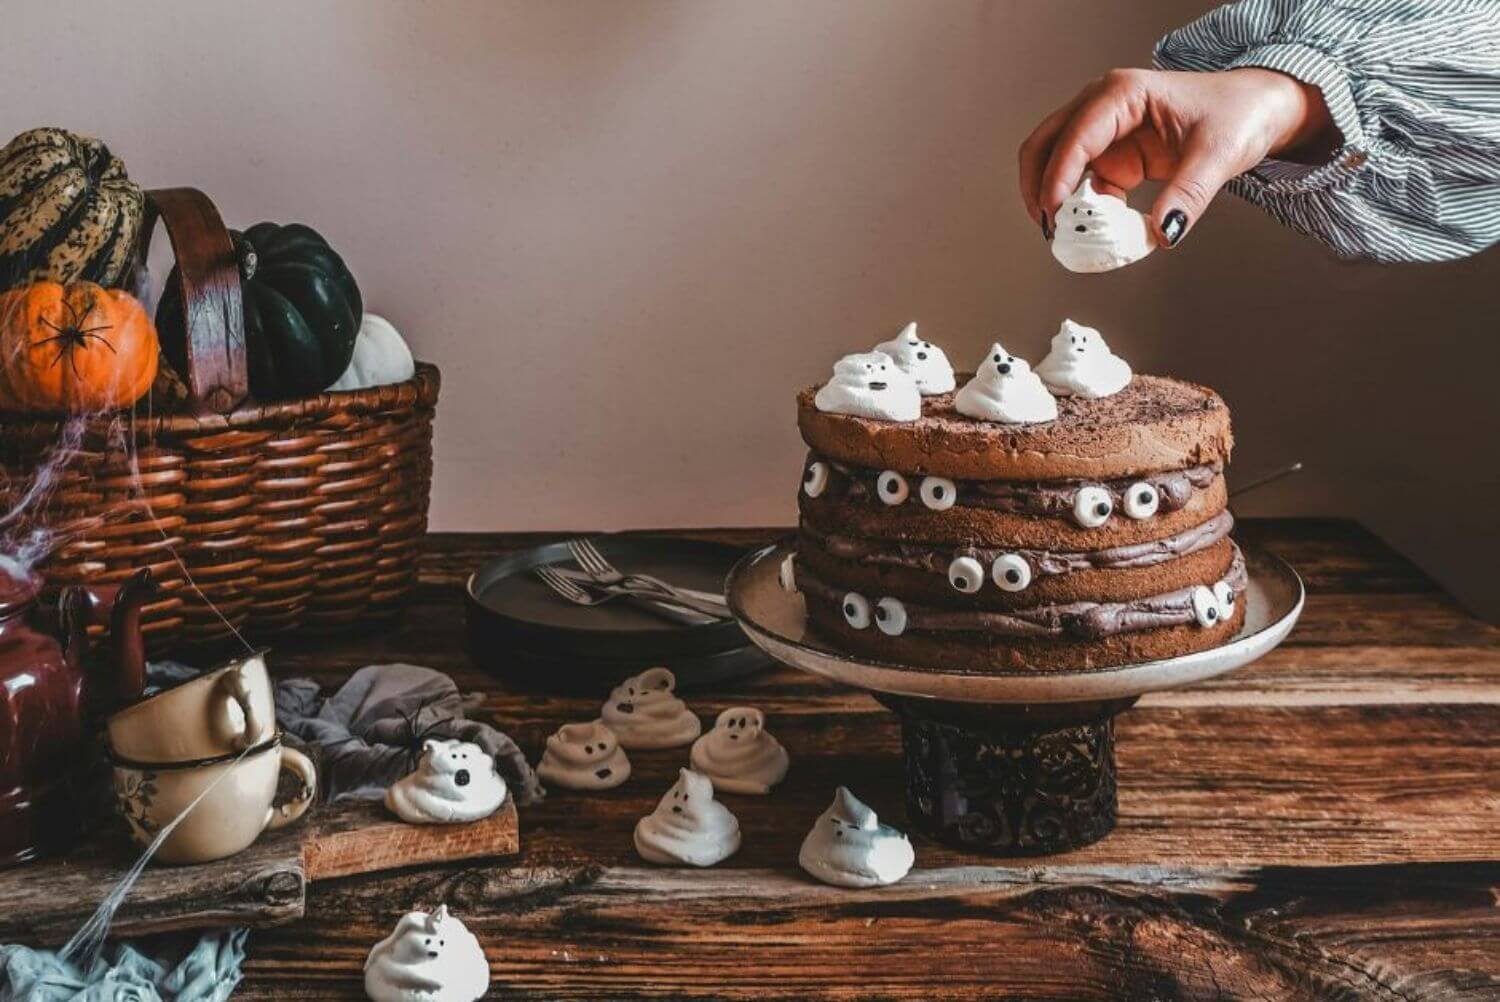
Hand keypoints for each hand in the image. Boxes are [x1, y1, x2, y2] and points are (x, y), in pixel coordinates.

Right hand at [1019, 67, 1332, 246]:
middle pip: (1045, 145)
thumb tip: (1162, 235)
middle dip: (1038, 187)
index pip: (1075, 135)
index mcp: (1122, 94)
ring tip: (1064, 235)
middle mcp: (1102, 108)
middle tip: (1048, 227)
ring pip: (1054, 166)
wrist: (1255, 110)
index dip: (1058, 175)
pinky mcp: (1112, 159)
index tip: (1054, 213)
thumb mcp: (1219, 155)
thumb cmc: (1238, 114)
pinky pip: (1081, 187)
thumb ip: (1188, 196)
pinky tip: (1091, 232)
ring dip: (1053, 201)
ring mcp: (1103, 135)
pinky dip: (1079, 211)